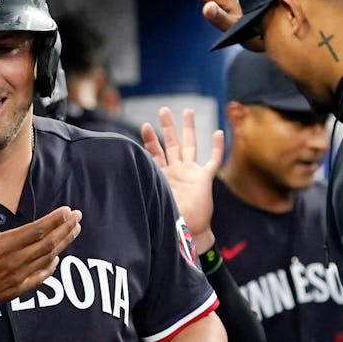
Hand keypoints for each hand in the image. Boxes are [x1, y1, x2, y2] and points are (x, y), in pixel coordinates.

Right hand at [0, 196, 81, 323]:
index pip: (36, 231)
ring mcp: (17, 278)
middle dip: (65, 229)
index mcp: (2, 247)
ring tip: (74, 231)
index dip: (54, 220)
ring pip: (47, 258)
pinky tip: (56, 259)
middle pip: (48, 243)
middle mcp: (14, 262)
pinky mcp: (15, 290)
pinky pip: (39, 277)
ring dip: (63, 244)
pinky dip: (50, 267)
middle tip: (78, 216)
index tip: (67, 211)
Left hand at [141, 107, 223, 250]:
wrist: (188, 231)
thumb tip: (123, 177)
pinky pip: (213, 159)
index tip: (145, 125)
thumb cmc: (169, 219)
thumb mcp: (153, 198)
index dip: (151, 140)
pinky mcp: (205, 178)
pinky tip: (219, 132)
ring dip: (189, 129)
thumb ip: (144, 186)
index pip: (155, 153)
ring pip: (191, 145)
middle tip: (163, 110)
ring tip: (187, 111)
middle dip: (168, 127)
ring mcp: (192, 172)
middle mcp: (177, 170)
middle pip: (172, 143)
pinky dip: (217, 147)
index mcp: (163, 175)